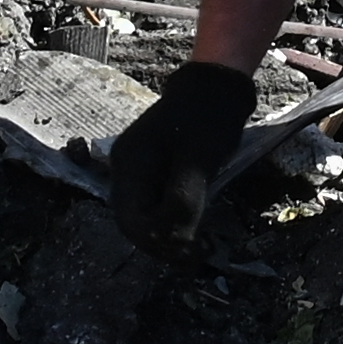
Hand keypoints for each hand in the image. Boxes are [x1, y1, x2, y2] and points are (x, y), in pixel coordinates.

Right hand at [107, 57, 261, 253]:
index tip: (186, 254)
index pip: (129, 217)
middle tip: (193, 258)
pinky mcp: (153, 170)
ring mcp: (137, 168)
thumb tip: (173, 239)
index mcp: (129, 162)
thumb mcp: (199, 158)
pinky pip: (155, 203)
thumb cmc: (208, 117)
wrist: (216, 86)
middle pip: (133, 219)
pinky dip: (171, 220)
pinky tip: (191, 230)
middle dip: (160, 242)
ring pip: (144, 214)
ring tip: (195, 249)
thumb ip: (183, 198)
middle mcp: (126, 167)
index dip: (154, 241)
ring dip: (166, 234)